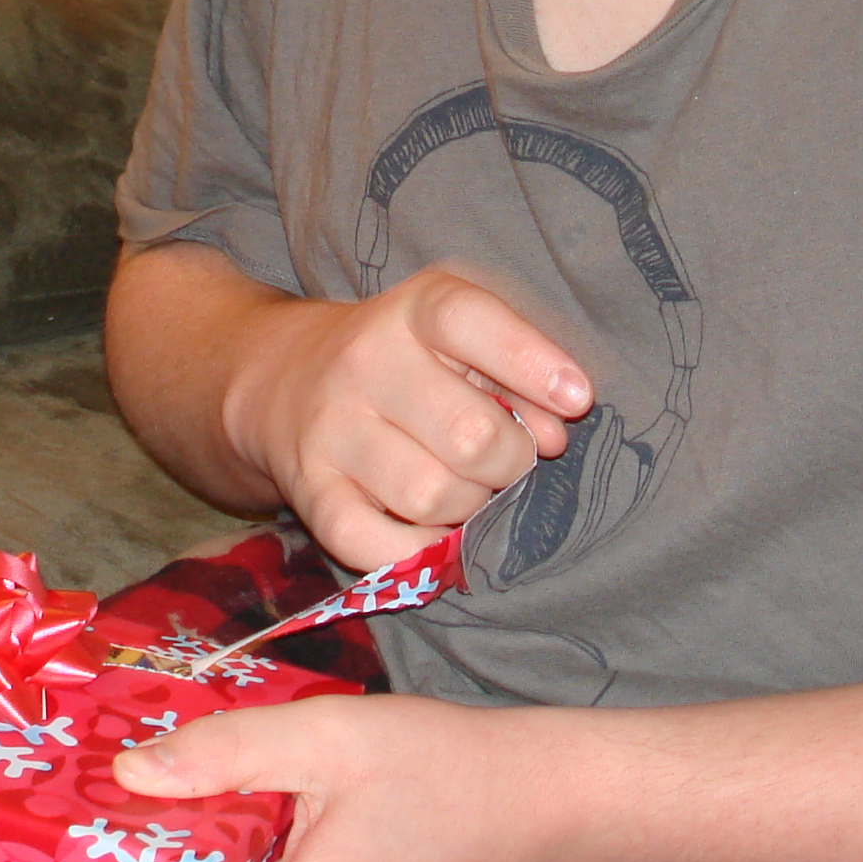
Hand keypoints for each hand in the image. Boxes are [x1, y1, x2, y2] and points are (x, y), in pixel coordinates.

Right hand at [222, 264, 591, 571]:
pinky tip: (430, 530)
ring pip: (432, 497)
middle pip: (471, 436)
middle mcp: (365, 362)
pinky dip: (417, 551)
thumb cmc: (403, 360)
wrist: (285, 379)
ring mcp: (331, 428)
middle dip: (511, 460)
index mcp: (412, 310)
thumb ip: (516, 373)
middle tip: (506, 459)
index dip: (531, 362)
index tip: (577, 399)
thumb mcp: (458, 340)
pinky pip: (375, 545)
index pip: (470, 322)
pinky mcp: (309, 490)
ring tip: (463, 489)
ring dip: (468, 507)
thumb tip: (554, 435)